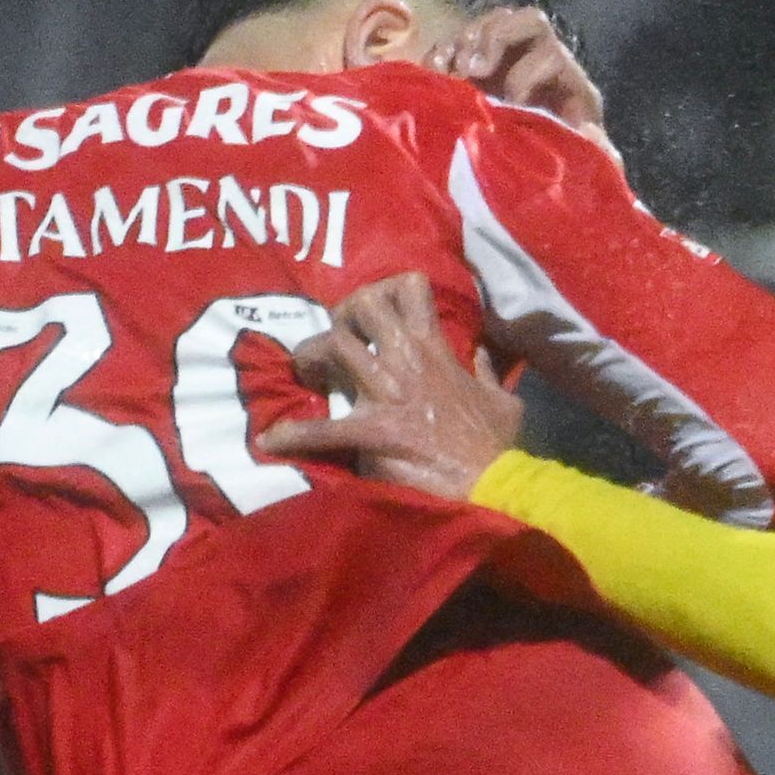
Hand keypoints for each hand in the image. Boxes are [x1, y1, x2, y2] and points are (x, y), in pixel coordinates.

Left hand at [263, 274, 527, 494]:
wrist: (489, 486)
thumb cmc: (496, 446)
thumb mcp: (504, 400)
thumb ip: (488, 371)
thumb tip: (481, 354)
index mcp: (435, 349)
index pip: (409, 290)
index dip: (386, 288)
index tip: (377, 308)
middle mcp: (405, 362)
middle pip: (361, 307)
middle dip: (343, 314)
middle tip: (336, 335)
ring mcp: (385, 394)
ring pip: (334, 347)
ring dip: (310, 355)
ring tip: (304, 370)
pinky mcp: (370, 432)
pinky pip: (322, 429)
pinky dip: (293, 435)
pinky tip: (270, 441)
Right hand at [433, 5, 611, 154]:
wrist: (537, 177)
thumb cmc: (564, 168)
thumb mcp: (583, 163)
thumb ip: (595, 153)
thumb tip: (590, 136)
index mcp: (570, 82)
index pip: (552, 54)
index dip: (528, 73)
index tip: (509, 102)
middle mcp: (542, 59)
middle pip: (527, 21)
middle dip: (495, 38)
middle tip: (471, 68)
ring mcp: (508, 58)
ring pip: (492, 22)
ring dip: (466, 41)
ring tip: (450, 71)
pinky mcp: (476, 65)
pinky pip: (458, 41)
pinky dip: (442, 51)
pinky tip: (432, 70)